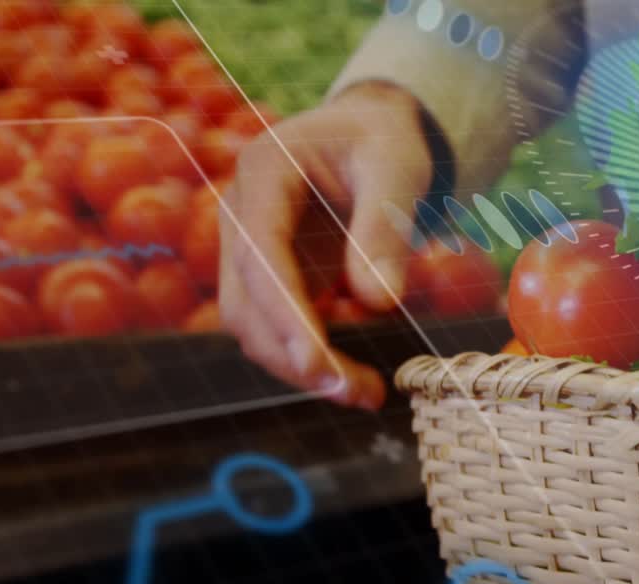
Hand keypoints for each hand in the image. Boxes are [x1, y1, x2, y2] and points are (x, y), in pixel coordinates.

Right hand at [218, 82, 433, 408]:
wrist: (370, 134)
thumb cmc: (384, 141)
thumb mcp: (397, 167)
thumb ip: (384, 228)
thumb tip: (377, 301)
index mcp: (263, 171)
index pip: (260, 252)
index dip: (284, 312)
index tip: (317, 361)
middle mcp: (240, 213)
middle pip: (245, 302)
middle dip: (293, 355)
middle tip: (354, 392)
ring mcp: (248, 249)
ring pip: (253, 326)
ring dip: (300, 368)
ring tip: (364, 394)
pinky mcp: (270, 277)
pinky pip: (277, 329)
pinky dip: (311, 359)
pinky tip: (355, 381)